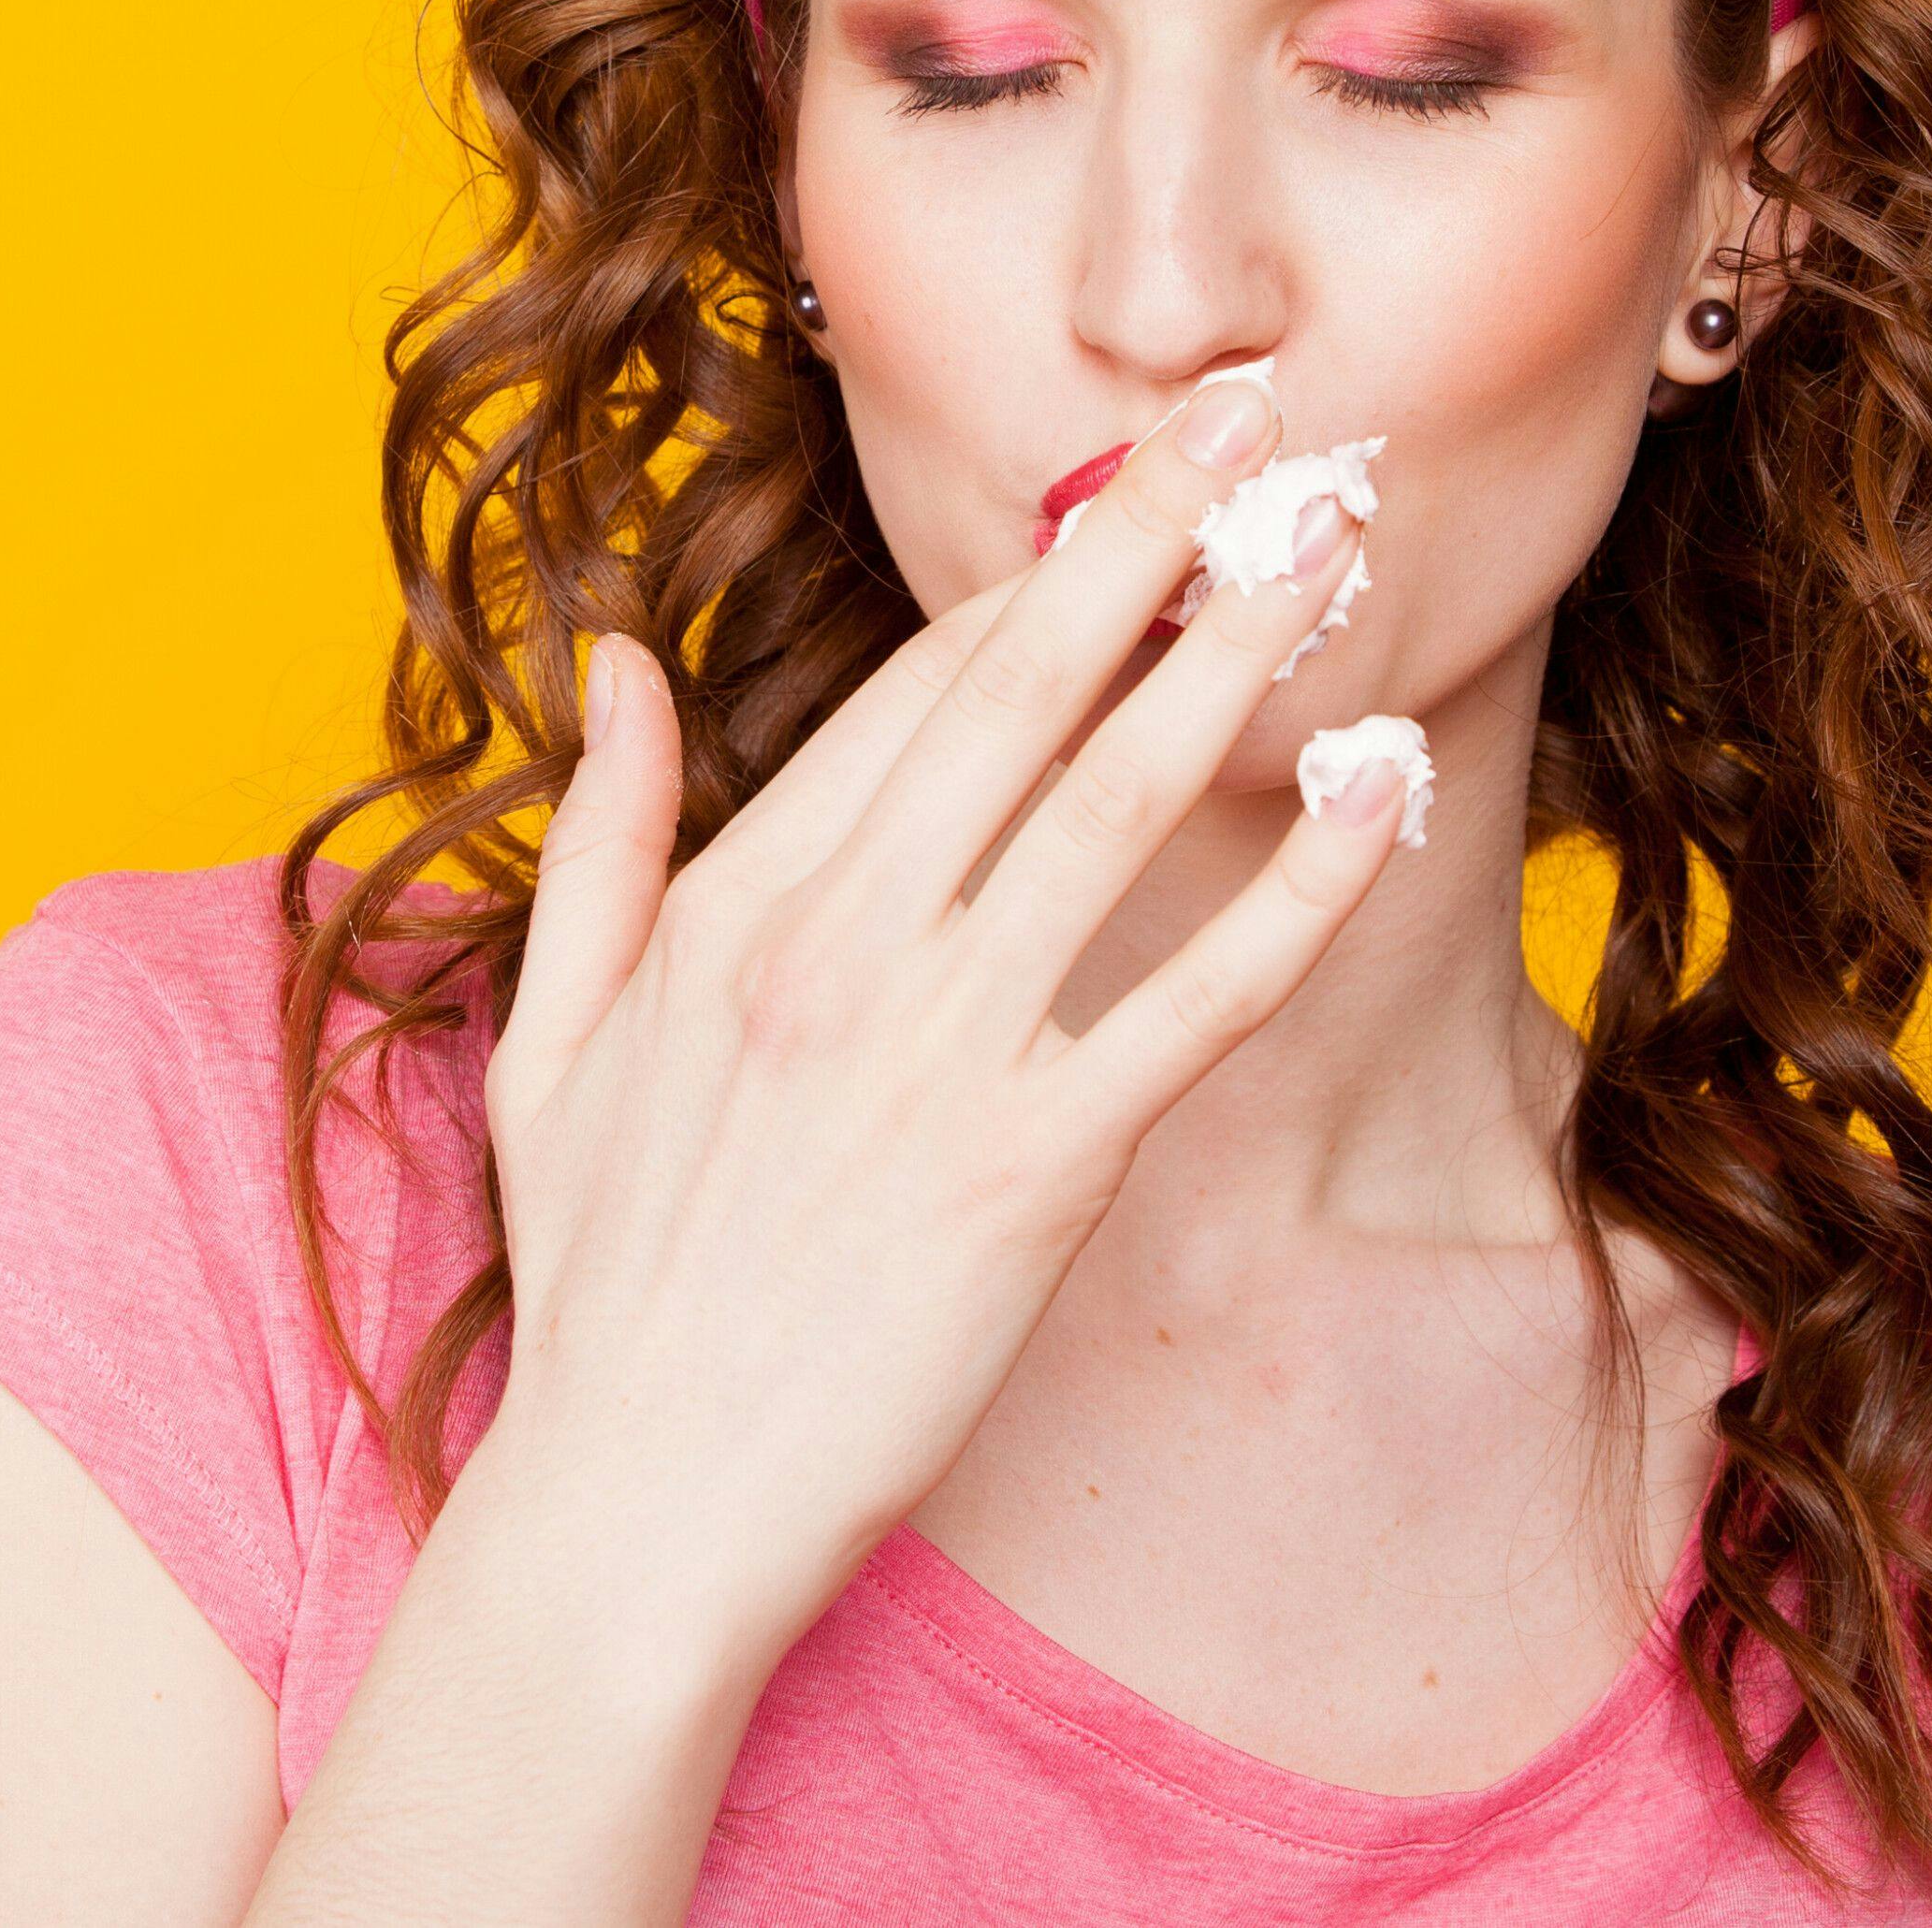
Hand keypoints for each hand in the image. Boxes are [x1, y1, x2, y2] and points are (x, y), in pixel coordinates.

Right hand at [458, 368, 1420, 1673]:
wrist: (637, 1513)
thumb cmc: (605, 1283)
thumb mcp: (552, 1034)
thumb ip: (600, 833)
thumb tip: (621, 655)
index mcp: (738, 906)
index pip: (916, 691)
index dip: (1041, 578)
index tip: (1138, 488)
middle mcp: (840, 949)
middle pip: (1023, 692)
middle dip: (1151, 536)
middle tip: (1262, 417)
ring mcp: (938, 1055)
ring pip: (1119, 804)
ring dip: (1241, 656)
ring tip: (1339, 545)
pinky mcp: (1031, 1172)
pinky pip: (1195, 1000)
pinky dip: (1299, 888)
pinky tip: (1379, 791)